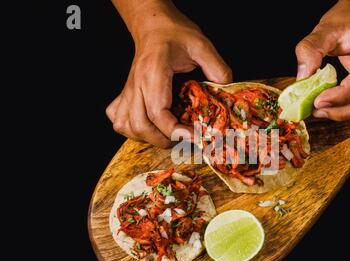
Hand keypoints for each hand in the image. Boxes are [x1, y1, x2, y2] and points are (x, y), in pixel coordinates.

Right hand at [107, 0, 231, 146]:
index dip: (175, 130)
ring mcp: (127, 90)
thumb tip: (227, 91)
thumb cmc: (175, 35)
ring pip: (125, 125)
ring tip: (166, 134)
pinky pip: (118, 118)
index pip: (158, 112)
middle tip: (183, 137)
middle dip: (163, 139)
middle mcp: (136, 83)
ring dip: (146, 137)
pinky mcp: (124, 93)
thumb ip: (216, 67)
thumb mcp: (201, 45)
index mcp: (154, 73)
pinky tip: (147, 125)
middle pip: (140, 125)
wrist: (154, 26)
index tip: (194, 135)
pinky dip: (130, 129)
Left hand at [295, 0, 349, 120]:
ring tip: (321, 111)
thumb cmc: (348, 17)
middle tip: (317, 112)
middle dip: (342, 111)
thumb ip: (310, 50)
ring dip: (345, 113)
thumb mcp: (325, 27)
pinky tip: (333, 107)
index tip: (318, 102)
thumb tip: (302, 78)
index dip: (340, 96)